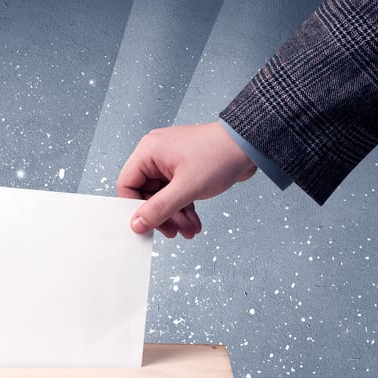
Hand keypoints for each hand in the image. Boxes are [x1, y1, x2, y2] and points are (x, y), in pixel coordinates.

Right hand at [117, 122, 257, 238]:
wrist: (250, 145)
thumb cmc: (219, 156)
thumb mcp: (186, 189)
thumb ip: (158, 209)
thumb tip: (137, 224)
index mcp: (149, 152)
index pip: (127, 184)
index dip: (135, 208)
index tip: (147, 225)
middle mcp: (156, 154)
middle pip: (146, 194)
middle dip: (162, 216)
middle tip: (174, 232)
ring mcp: (171, 162)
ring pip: (163, 196)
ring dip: (175, 216)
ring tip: (189, 230)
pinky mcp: (184, 168)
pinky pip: (176, 193)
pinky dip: (184, 208)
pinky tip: (193, 221)